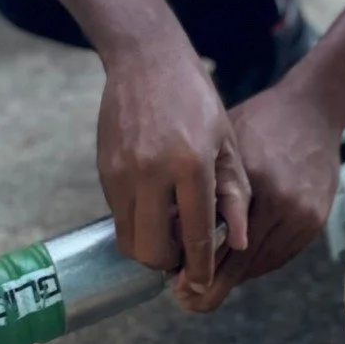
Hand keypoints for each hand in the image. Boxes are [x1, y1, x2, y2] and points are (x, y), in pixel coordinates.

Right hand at [97, 37, 249, 292]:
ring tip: (170, 228)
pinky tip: (154, 203)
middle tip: (185, 252)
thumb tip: (240, 241)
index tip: (204, 285)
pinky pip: (117, 215)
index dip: (201, 267)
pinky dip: (136, 221)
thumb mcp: (226, 140)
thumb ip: (234, 193)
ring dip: (149, 245)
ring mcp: (122, 172)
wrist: (146, 59)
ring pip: (129, 239)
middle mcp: (151, 172)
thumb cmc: (195, 97)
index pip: (195, 236)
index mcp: (190, 164)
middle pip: (153, 251)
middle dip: (170, 262)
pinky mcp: (104, 168)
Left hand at [175, 80, 340, 311]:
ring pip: (260, 264)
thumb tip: (168, 221)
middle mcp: (279, 201)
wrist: (314, 109)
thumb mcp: (227, 142)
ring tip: (206, 285)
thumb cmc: (261, 120)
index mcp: (253, 179)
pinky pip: (280, 256)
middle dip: (212, 286)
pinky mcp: (316, 221)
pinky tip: (237, 266)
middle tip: (186, 299)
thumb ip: (207, 182)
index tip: (174, 285)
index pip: (219, 238)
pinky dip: (257, 265)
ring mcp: (301, 214)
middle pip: (241, 262)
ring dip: (234, 277)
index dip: (196, 266)